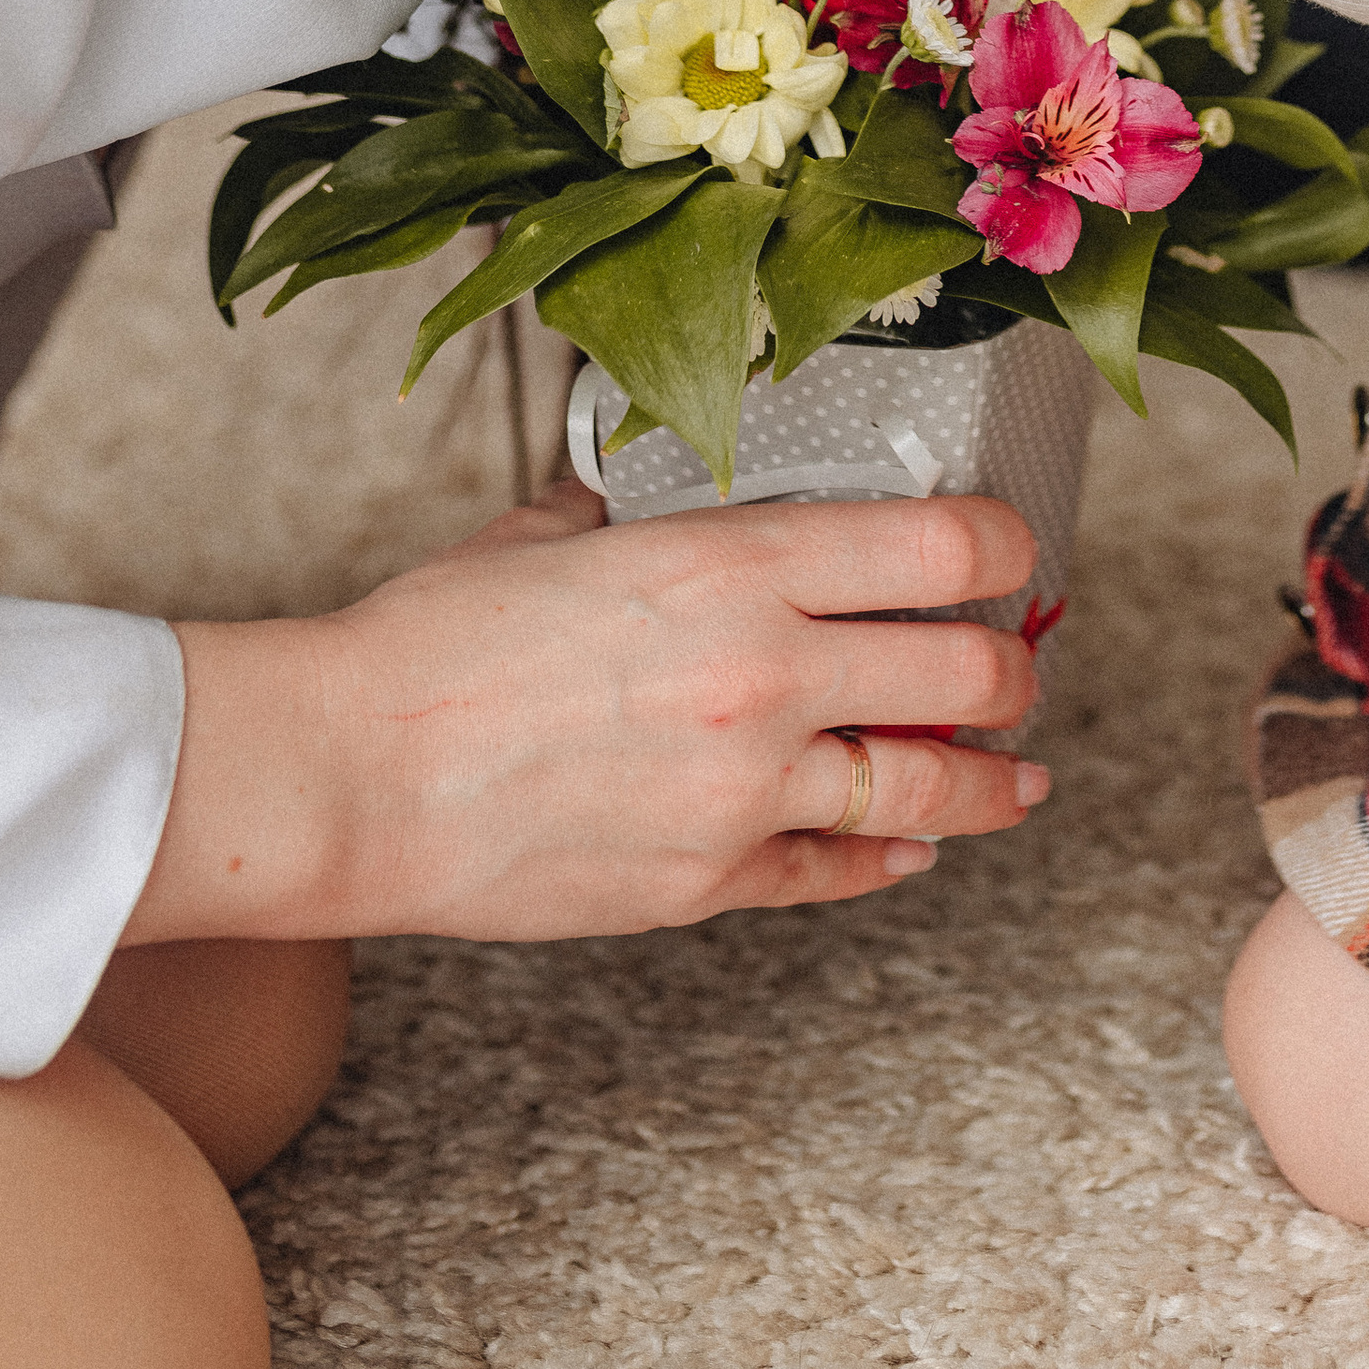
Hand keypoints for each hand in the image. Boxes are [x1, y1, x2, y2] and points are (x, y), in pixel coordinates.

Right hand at [129, 484, 1048, 944]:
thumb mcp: (552, 530)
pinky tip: (911, 848)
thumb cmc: (432, 643)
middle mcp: (763, 675)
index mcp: (733, 565)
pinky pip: (836, 872)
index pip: (944, 546)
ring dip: (991, 784)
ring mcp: (743, 790)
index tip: (1017, 549)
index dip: (1009, 545)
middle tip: (1019, 665)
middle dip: (1014, 670)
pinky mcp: (706, 882)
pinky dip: (889, 859)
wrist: (349, 775)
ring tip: (1017, 778)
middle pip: (970, 674)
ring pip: (928, 791)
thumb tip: (660, 486)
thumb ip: (636, 508)